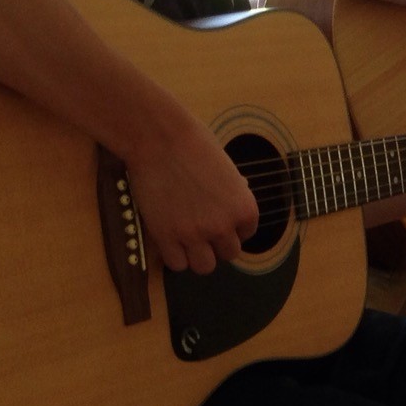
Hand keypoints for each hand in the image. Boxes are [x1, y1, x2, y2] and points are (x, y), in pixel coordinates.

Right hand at [123, 112, 258, 274]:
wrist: (160, 138)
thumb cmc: (194, 144)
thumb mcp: (227, 168)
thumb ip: (234, 192)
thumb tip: (237, 199)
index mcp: (245, 208)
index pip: (246, 234)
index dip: (231, 227)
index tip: (218, 217)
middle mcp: (224, 226)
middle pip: (228, 254)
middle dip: (216, 243)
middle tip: (201, 228)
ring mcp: (195, 234)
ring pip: (204, 266)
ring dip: (197, 255)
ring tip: (186, 239)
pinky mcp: (166, 237)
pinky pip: (177, 264)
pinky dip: (175, 255)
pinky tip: (170, 239)